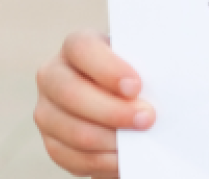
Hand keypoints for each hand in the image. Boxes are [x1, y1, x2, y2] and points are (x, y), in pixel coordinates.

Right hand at [35, 31, 154, 177]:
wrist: (124, 106)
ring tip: (139, 142)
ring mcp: (46, 110)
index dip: (108, 69)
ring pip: (74, 130)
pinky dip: (102, 161)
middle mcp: (53, 75)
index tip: (136, 86)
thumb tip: (161, 88)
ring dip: (111, 140)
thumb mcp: (139, 66)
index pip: (82, 49)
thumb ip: (145, 70)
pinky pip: (72, 157)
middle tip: (147, 119)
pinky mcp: (51, 142)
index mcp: (76, 46)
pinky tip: (123, 158)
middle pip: (71, 92)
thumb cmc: (136, 79)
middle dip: (112, 110)